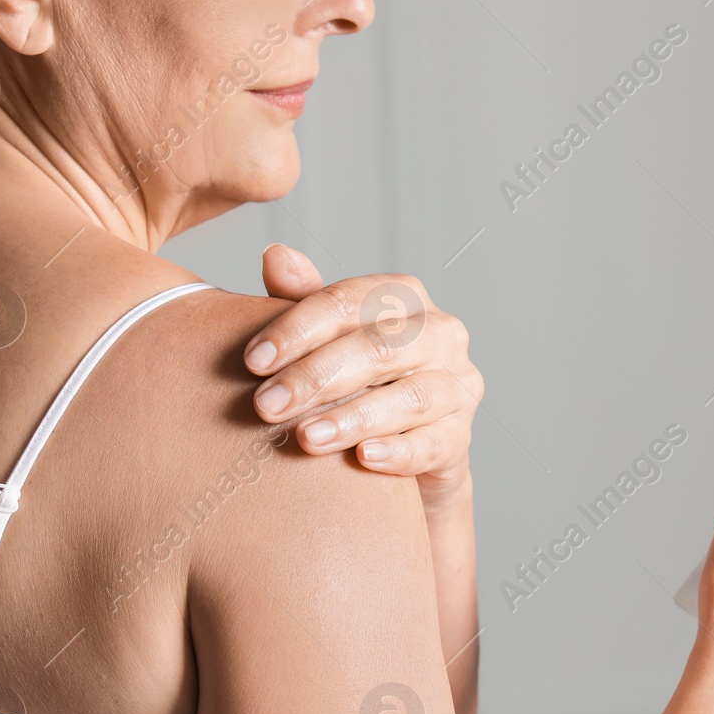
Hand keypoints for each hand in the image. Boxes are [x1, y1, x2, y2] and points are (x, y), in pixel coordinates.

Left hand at [244, 245, 482, 507]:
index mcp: (406, 298)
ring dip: (354, 417)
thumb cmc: (360, 381)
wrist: (407, 448)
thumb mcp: (329, 338)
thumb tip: (275, 255)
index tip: (253, 360)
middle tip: (266, 405)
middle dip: (317, 376)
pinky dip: (398, 452)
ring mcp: (458, 387)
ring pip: (411, 397)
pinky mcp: (460, 438)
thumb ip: (304, 301)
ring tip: (306, 438)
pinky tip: (363, 458)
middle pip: (380, 347)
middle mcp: (441, 335)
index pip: (351, 302)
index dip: (299, 328)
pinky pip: (432, 444)